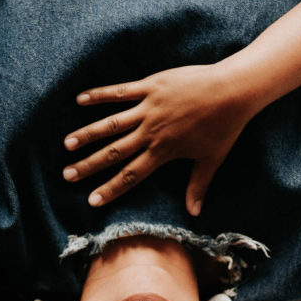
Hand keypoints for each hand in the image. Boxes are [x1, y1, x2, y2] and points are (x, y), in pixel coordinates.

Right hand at [62, 64, 257, 215]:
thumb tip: (194, 213)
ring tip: (68, 143)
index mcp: (164, 151)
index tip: (92, 200)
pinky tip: (80, 99)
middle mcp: (151, 132)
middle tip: (68, 174)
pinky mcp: (151, 87)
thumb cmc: (225, 126)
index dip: (111, 189)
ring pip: (112, 124)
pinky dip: (100, 95)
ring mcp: (149, 108)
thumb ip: (198, 186)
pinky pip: (120, 92)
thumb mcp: (212, 159)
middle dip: (90, 165)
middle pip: (114, 152)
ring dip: (88, 134)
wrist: (233, 90)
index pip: (131, 175)